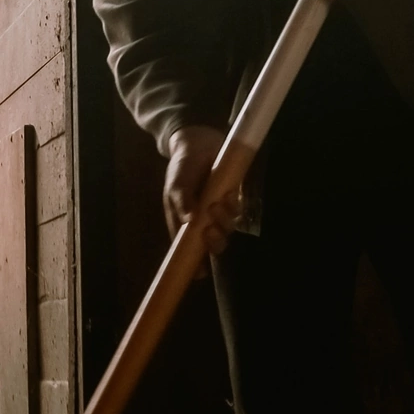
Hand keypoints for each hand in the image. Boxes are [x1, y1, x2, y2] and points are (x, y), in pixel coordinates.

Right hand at [162, 125, 237, 255]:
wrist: (199, 141)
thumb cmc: (182, 166)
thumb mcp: (176, 183)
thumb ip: (181, 200)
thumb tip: (189, 220)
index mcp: (184, 222)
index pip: (189, 249)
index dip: (195, 263)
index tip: (200, 272)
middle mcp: (203, 220)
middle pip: (212, 243)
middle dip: (214, 241)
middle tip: (211, 229)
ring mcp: (219, 210)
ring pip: (227, 228)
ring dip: (224, 221)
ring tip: (218, 203)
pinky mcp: (232, 198)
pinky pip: (237, 211)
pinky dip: (234, 207)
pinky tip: (228, 194)